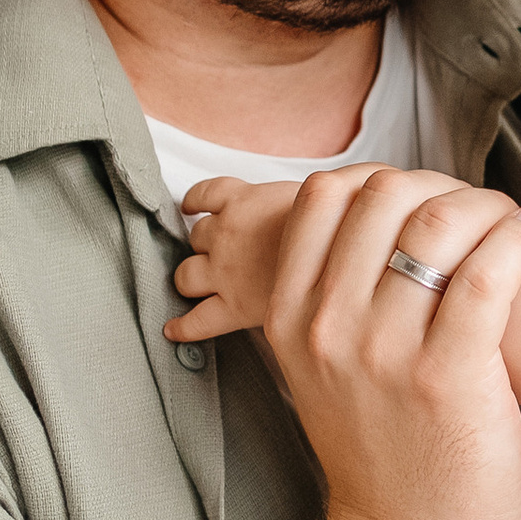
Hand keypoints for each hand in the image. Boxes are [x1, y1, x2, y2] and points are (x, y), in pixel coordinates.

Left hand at [166, 172, 354, 342]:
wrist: (346, 261)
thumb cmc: (344, 225)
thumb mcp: (324, 193)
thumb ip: (307, 196)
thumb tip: (341, 190)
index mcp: (244, 199)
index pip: (206, 193)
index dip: (196, 201)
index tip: (192, 206)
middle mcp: (226, 233)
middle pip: (197, 236)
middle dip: (206, 245)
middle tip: (224, 255)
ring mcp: (225, 272)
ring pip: (186, 275)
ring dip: (191, 278)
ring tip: (202, 286)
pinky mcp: (232, 307)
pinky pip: (196, 321)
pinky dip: (182, 326)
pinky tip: (174, 330)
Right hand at [267, 169, 520, 519]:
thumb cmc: (385, 455)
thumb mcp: (325, 369)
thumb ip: (333, 296)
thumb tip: (375, 212)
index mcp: (291, 319)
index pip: (326, 196)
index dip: (386, 180)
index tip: (426, 204)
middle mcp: (328, 328)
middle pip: (383, 194)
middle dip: (442, 187)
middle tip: (480, 214)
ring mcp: (385, 352)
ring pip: (437, 222)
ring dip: (488, 210)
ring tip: (511, 230)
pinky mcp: (449, 376)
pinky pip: (486, 272)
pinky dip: (516, 244)